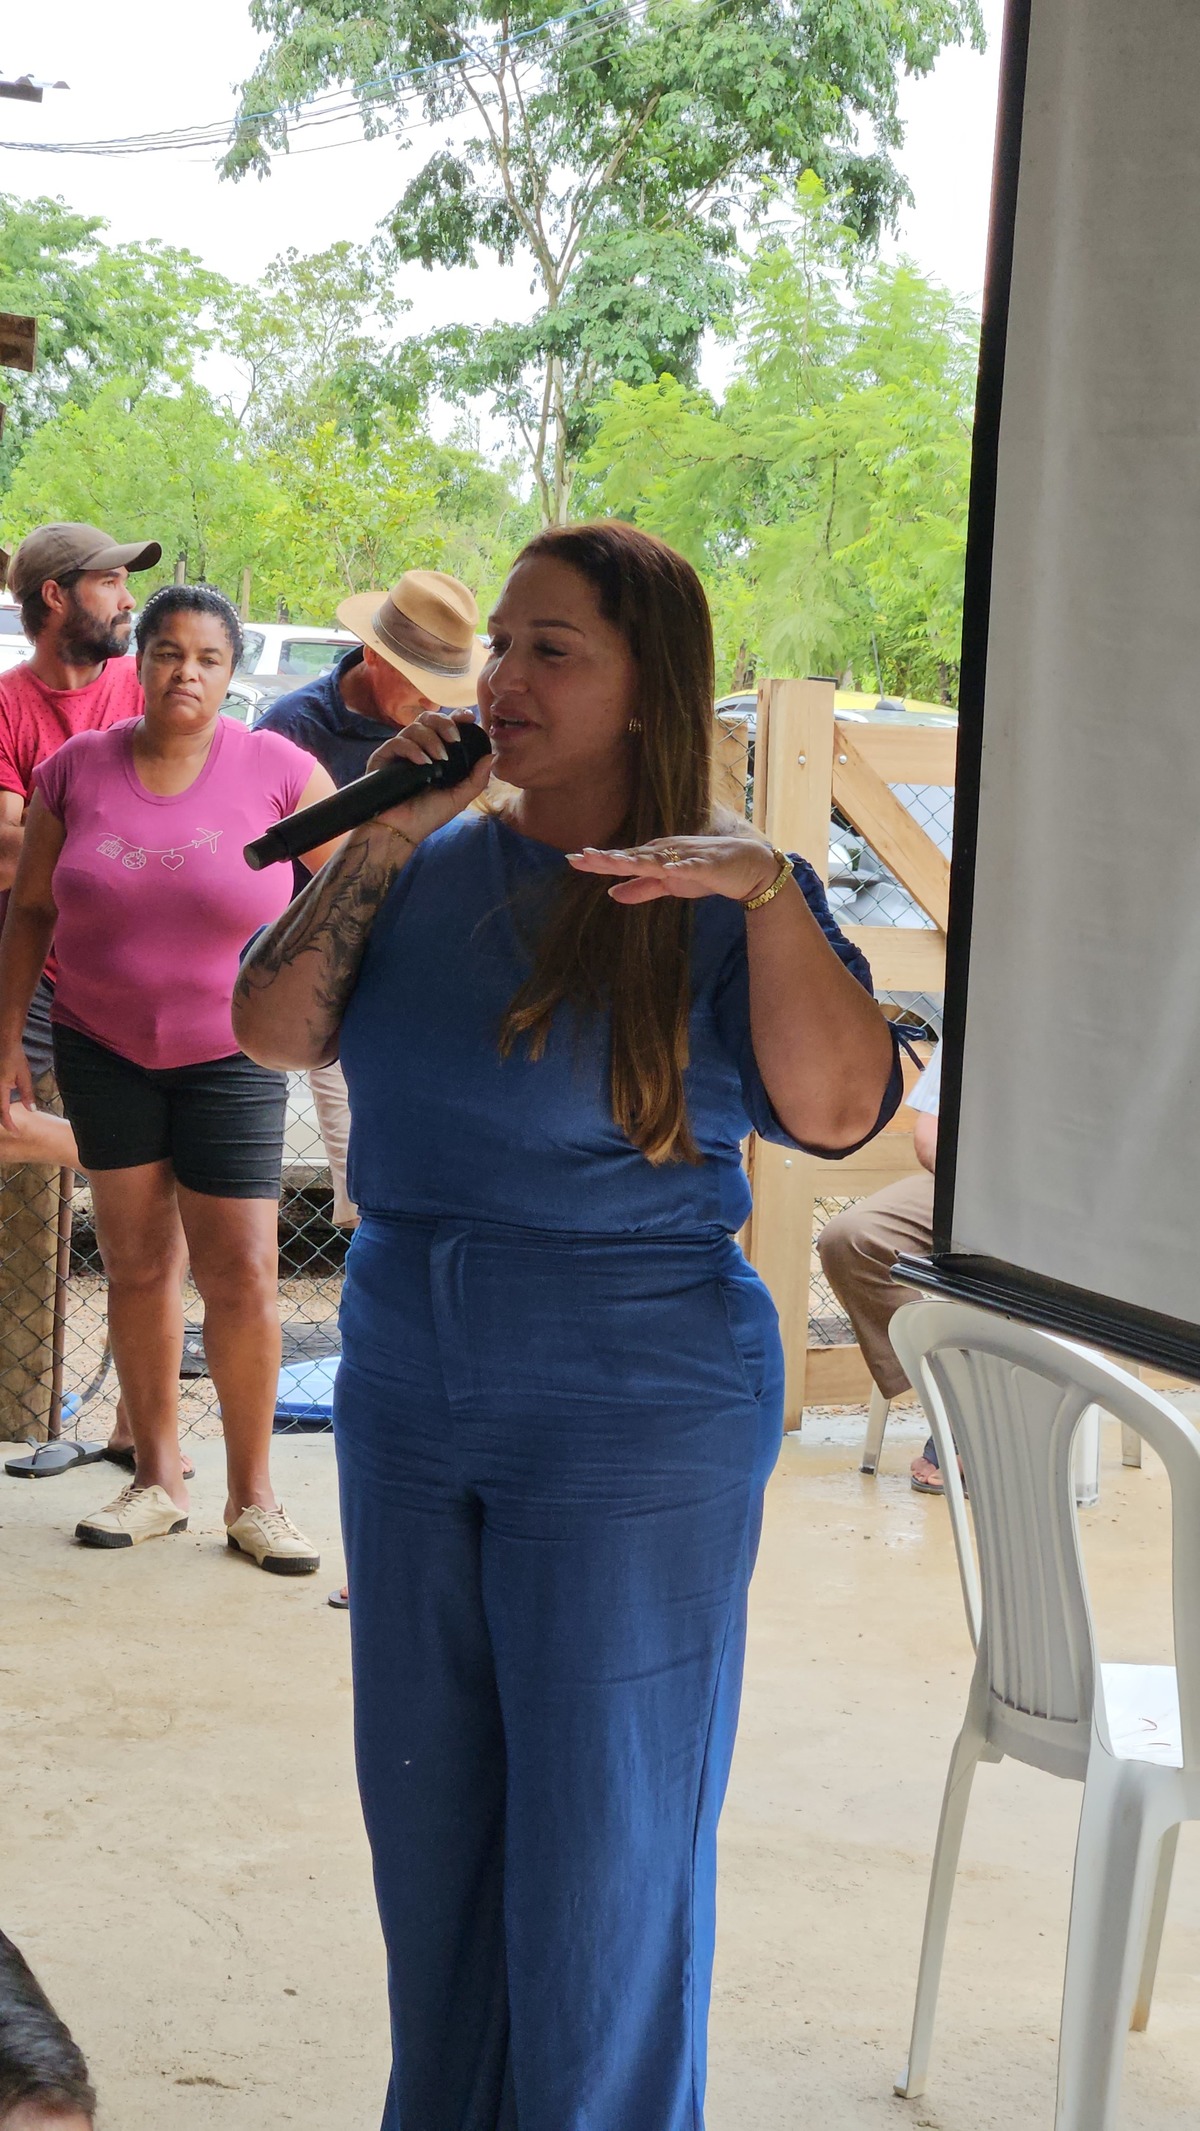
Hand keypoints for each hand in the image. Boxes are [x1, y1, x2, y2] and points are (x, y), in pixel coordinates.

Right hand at [0, 1040, 34, 1132]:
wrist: (4, 1043)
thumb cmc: (15, 1058)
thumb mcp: (25, 1076)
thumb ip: (27, 1094)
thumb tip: (31, 1110)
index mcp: (0, 1089)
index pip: (3, 1113)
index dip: (10, 1125)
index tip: (17, 1133)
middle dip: (4, 1121)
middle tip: (14, 1129)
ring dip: (1, 1114)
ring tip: (10, 1121)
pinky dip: (1, 1106)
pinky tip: (5, 1107)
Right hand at [363, 711, 491, 846]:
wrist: (402, 831)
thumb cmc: (428, 816)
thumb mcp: (459, 798)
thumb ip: (476, 779)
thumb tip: (491, 756)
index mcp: (435, 753)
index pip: (444, 726)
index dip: (456, 717)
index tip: (469, 719)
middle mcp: (417, 748)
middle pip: (428, 718)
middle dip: (444, 723)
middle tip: (454, 738)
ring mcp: (400, 752)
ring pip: (414, 727)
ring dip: (430, 739)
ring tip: (439, 758)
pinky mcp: (383, 757)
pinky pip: (397, 742)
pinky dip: (412, 749)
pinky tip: (423, 762)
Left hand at [566, 834, 780, 904]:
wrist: (746, 868)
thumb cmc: (706, 873)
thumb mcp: (669, 885)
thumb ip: (641, 889)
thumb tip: (610, 894)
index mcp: (656, 857)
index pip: (623, 858)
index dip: (599, 860)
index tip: (573, 859)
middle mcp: (667, 852)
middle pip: (632, 855)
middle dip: (608, 857)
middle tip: (581, 856)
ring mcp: (686, 857)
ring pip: (656, 859)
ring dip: (635, 859)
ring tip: (613, 861)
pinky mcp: (707, 865)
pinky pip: (693, 866)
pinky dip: (682, 866)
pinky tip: (670, 868)